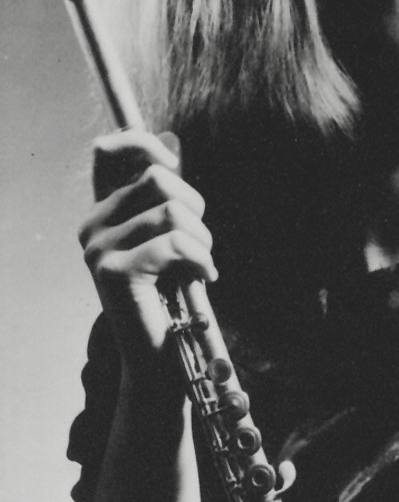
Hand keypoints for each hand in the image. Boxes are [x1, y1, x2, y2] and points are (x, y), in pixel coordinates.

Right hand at [78, 129, 217, 384]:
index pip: (108, 152)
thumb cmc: (175, 296)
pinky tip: (203, 278)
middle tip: (198, 245)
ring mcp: (97, 249)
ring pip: (172, 211)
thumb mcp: (171, 235)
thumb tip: (169, 141)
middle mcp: (92, 227)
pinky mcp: (114, 271)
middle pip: (157, 178)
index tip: (173, 162)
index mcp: (103, 213)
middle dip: (195, 208)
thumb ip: (165, 194)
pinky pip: (175, 243)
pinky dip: (201, 260)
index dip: (142, 143)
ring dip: (202, 240)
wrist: (166, 361)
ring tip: (200, 266)